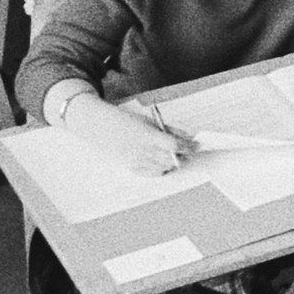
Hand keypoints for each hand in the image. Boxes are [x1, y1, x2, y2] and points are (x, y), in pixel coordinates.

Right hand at [61, 94, 187, 173]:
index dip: (188, 146)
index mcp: (147, 135)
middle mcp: (142, 151)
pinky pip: (152, 173)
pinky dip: (161, 168)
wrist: (97, 126)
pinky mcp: (130, 167)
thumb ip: (169, 129)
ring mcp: (135, 161)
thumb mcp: (148, 120)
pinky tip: (163, 161)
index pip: (175, 145)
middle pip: (172, 159)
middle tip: (189, 149)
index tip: (196, 144)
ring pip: (164, 168)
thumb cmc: (123, 120)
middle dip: (184, 155)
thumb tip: (187, 137)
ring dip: (174, 162)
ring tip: (176, 155)